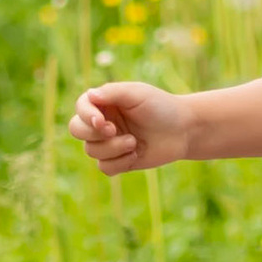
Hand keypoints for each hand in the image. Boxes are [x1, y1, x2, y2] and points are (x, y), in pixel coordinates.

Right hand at [69, 78, 194, 173]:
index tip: (101, 122)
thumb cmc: (161, 107)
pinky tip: (136, 154)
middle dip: (94, 134)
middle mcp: (103, 122)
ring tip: (134, 142)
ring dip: (113, 148)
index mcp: (105, 103)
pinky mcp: (118, 161)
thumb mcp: (137, 94)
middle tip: (114, 131)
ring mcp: (109, 142)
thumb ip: (112, 93)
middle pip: (77, 130)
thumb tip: (89, 96)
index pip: (81, 108)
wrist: (184, 130)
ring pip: (91, 151)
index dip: (86, 116)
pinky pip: (104, 168)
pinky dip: (120, 162)